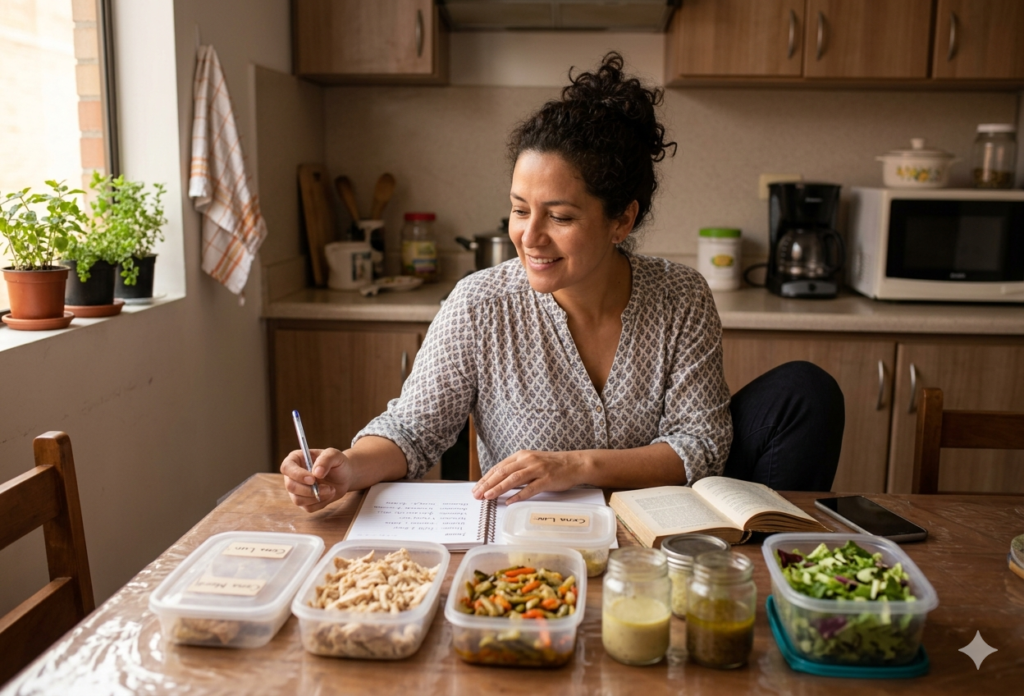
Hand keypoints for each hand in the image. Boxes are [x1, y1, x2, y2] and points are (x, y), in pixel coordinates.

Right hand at [280, 447, 352, 512]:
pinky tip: (328, 494)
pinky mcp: (304, 502)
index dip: (297, 475)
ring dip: (317, 497)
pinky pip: (308, 507)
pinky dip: (321, 503)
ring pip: (298, 499)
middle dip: (309, 490)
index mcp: (296, 459)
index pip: (286, 467)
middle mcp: (292, 475)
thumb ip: (326, 460)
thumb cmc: (337, 462)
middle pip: (290, 486)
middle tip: (328, 487)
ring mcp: (296, 490)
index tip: (313, 479)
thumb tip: (316, 473)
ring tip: (331, 490)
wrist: (345, 476)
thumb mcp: (334, 455)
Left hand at [471, 450, 587, 503]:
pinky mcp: (547, 479)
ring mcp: (538, 469)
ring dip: (499, 488)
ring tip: (488, 497)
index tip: (476, 488)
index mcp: (521, 455)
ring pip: (514, 479)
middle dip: (488, 484)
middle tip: (477, 494)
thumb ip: (517, 469)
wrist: (574, 463)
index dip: (486, 478)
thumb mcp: (531, 462)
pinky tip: (509, 501)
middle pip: (503, 472)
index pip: (499, 467)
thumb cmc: (552, 465)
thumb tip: (499, 482)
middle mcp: (528, 460)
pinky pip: (530, 488)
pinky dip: (518, 495)